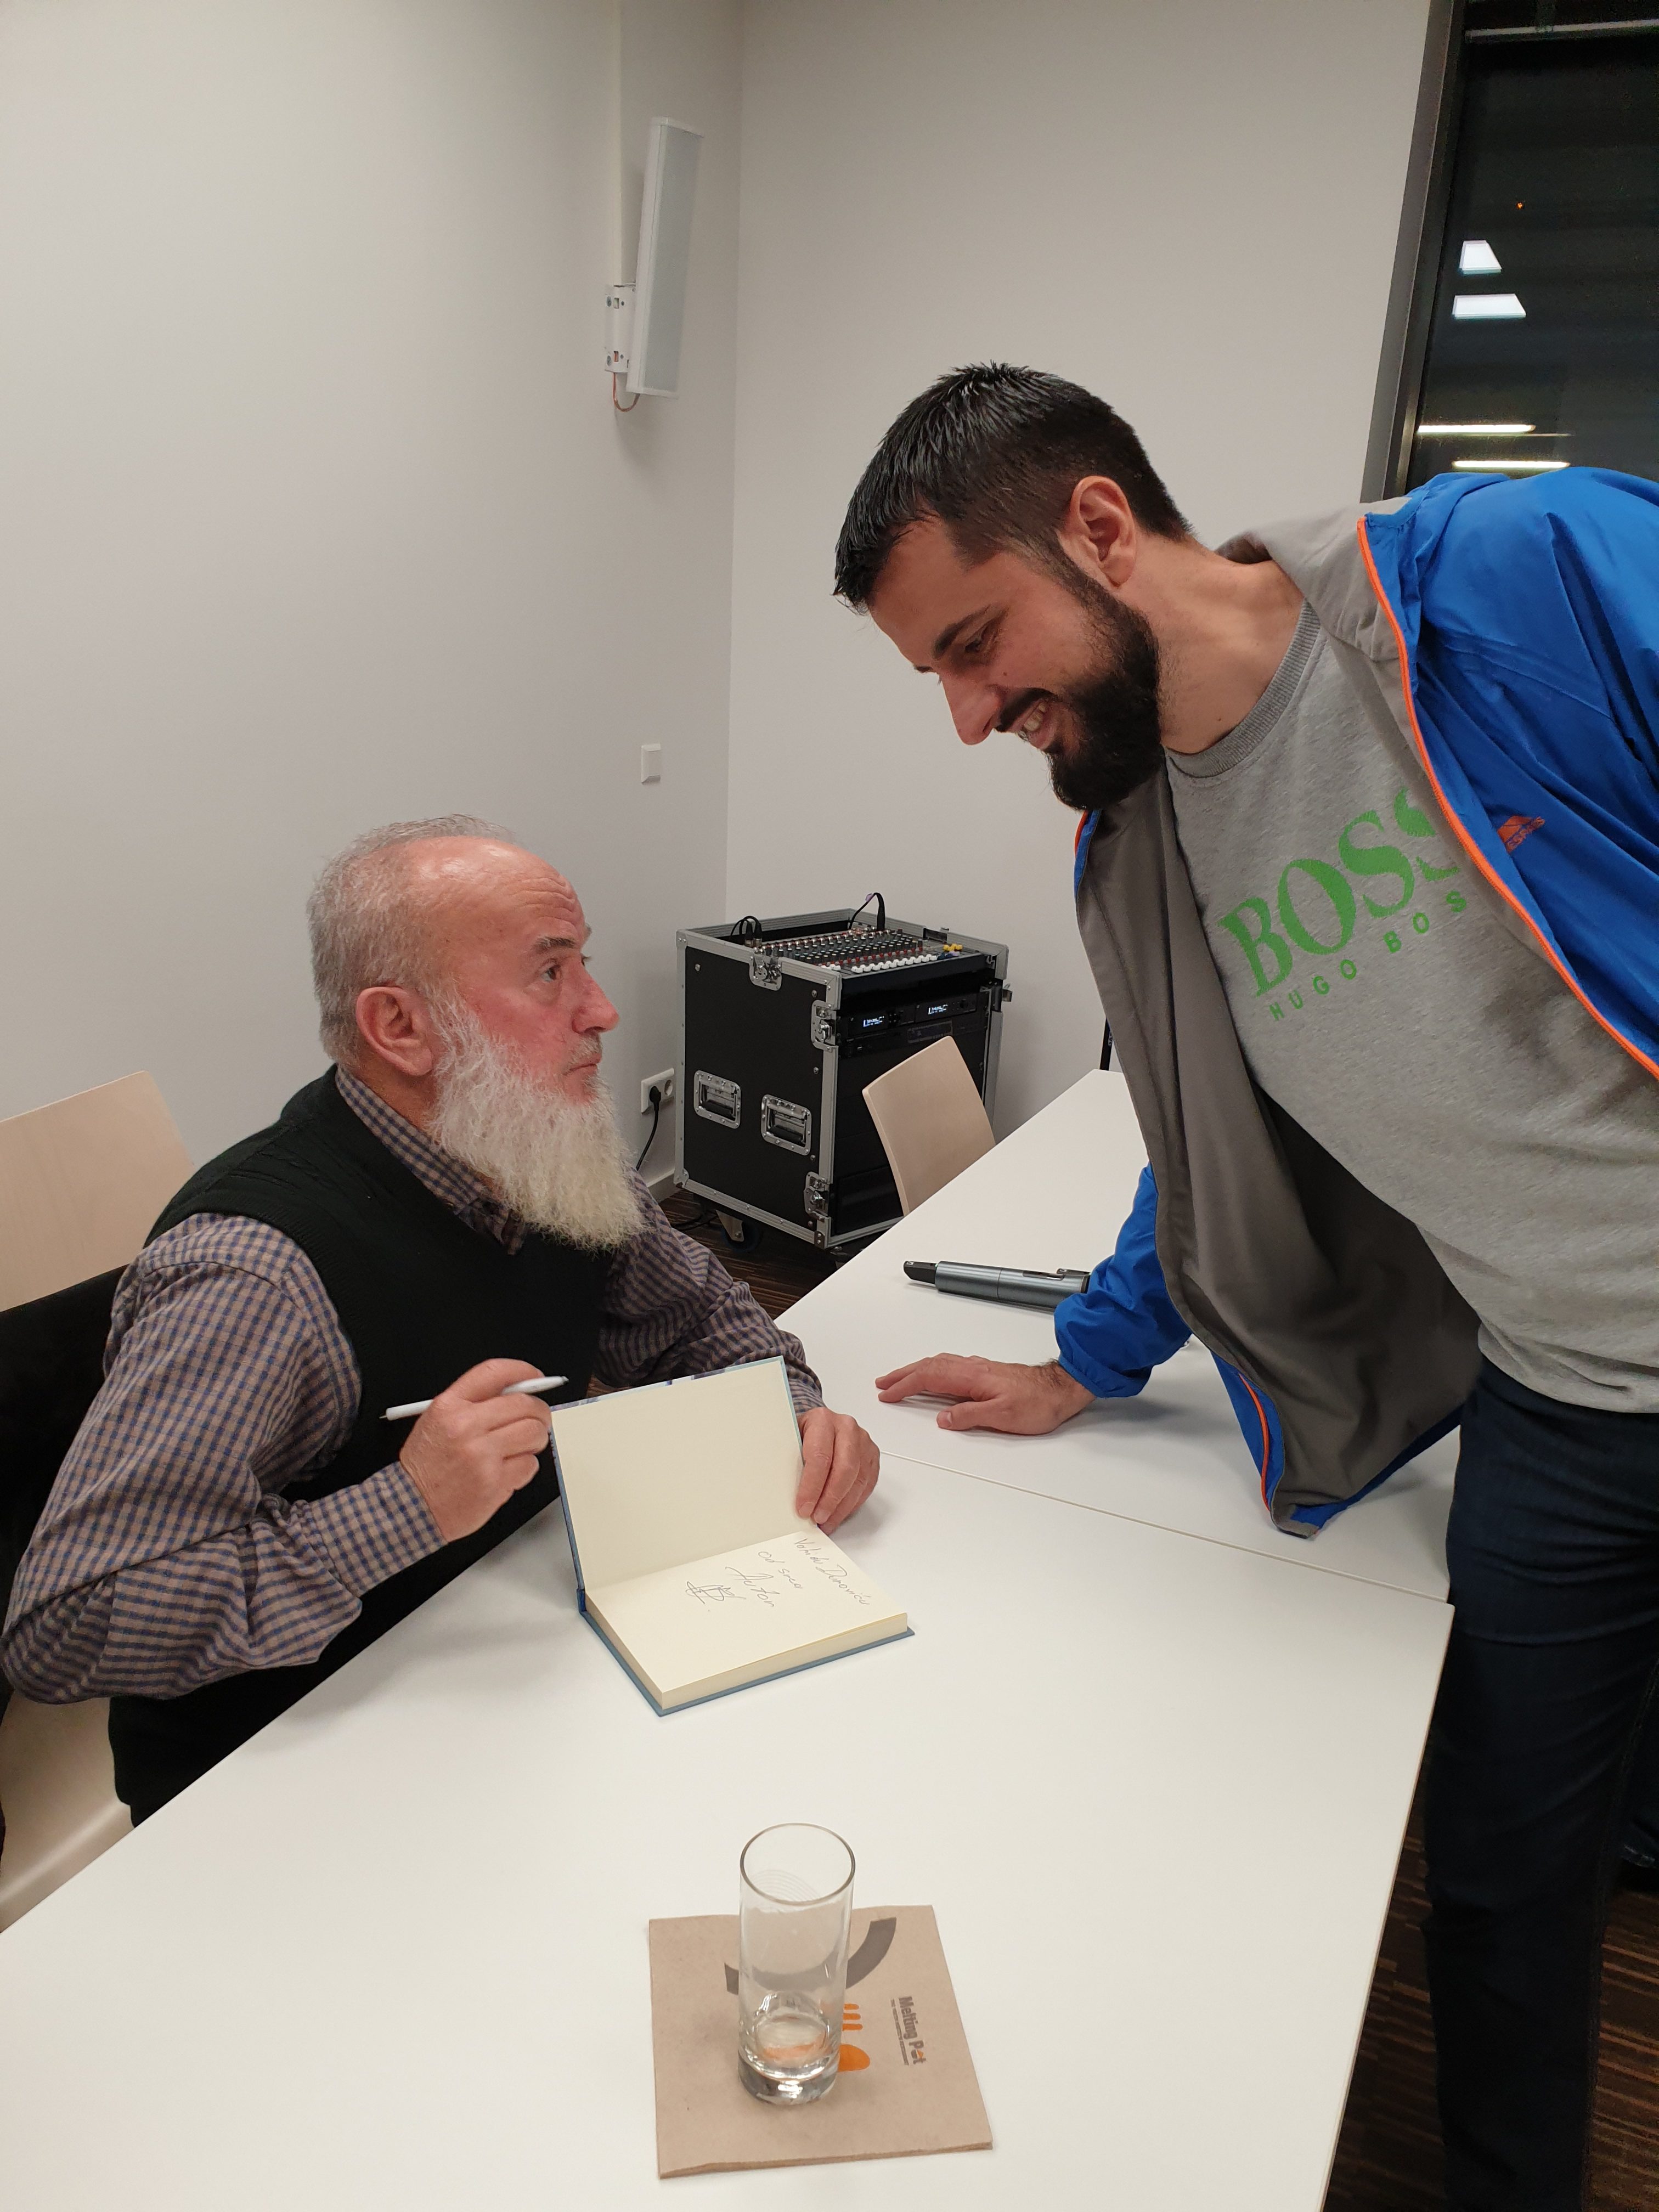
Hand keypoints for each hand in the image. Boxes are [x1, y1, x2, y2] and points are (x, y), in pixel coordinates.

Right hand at [398, 1359, 554, 1541]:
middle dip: (538, 1412)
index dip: (523, 1371)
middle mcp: (465, 1426)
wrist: (411, 1507)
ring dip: (534, 1441)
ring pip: (534, 1433)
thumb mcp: (436, 1421)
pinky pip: (530, 1465)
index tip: (535, 1377)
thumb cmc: (425, 1466)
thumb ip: (472, 1403)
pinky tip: (505, 1472)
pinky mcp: (495, 1482)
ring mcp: (481, 1455)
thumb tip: (515, 1392)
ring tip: (518, 1449)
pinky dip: (524, 1468)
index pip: (495, 1373)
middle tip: (536, 1421)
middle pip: (525, 1404)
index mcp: (449, 1406)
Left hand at [796, 1406, 879, 1532]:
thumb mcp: (790, 1441)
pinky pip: (866, 1485)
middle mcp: (846, 1428)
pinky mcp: (872, 1456)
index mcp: (822, 1420)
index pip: (820, 1457)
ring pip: (858, 1480)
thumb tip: (784, 1495)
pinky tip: (839, 1513)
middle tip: (817, 1517)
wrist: (819, 1424)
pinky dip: (853, 1503)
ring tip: (826, 1521)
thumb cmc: (803, 1434)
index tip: (803, 1507)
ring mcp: (863, 1442)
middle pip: (844, 1469)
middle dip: (830, 1499)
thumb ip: (789, 1463)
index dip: (812, 1487)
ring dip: (842, 1506)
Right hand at [873, 1354, 1094, 1434]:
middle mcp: (972, 1368)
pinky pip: (949, 1365)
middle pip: (928, 1367)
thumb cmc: (1037, 1403)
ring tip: (899, 1378)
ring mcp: (978, 1368)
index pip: (929, 1379)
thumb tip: (943, 1419)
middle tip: (883, 1383)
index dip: (905, 1386)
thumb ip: (969, 1416)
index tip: (887, 1393)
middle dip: (903, 1375)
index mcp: (971, 1377)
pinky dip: (932, 1369)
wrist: (1060, 1389)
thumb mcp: (1002, 1416)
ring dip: (915, 1370)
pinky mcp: (985, 1371)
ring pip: (938, 1364)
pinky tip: (933, 1374)